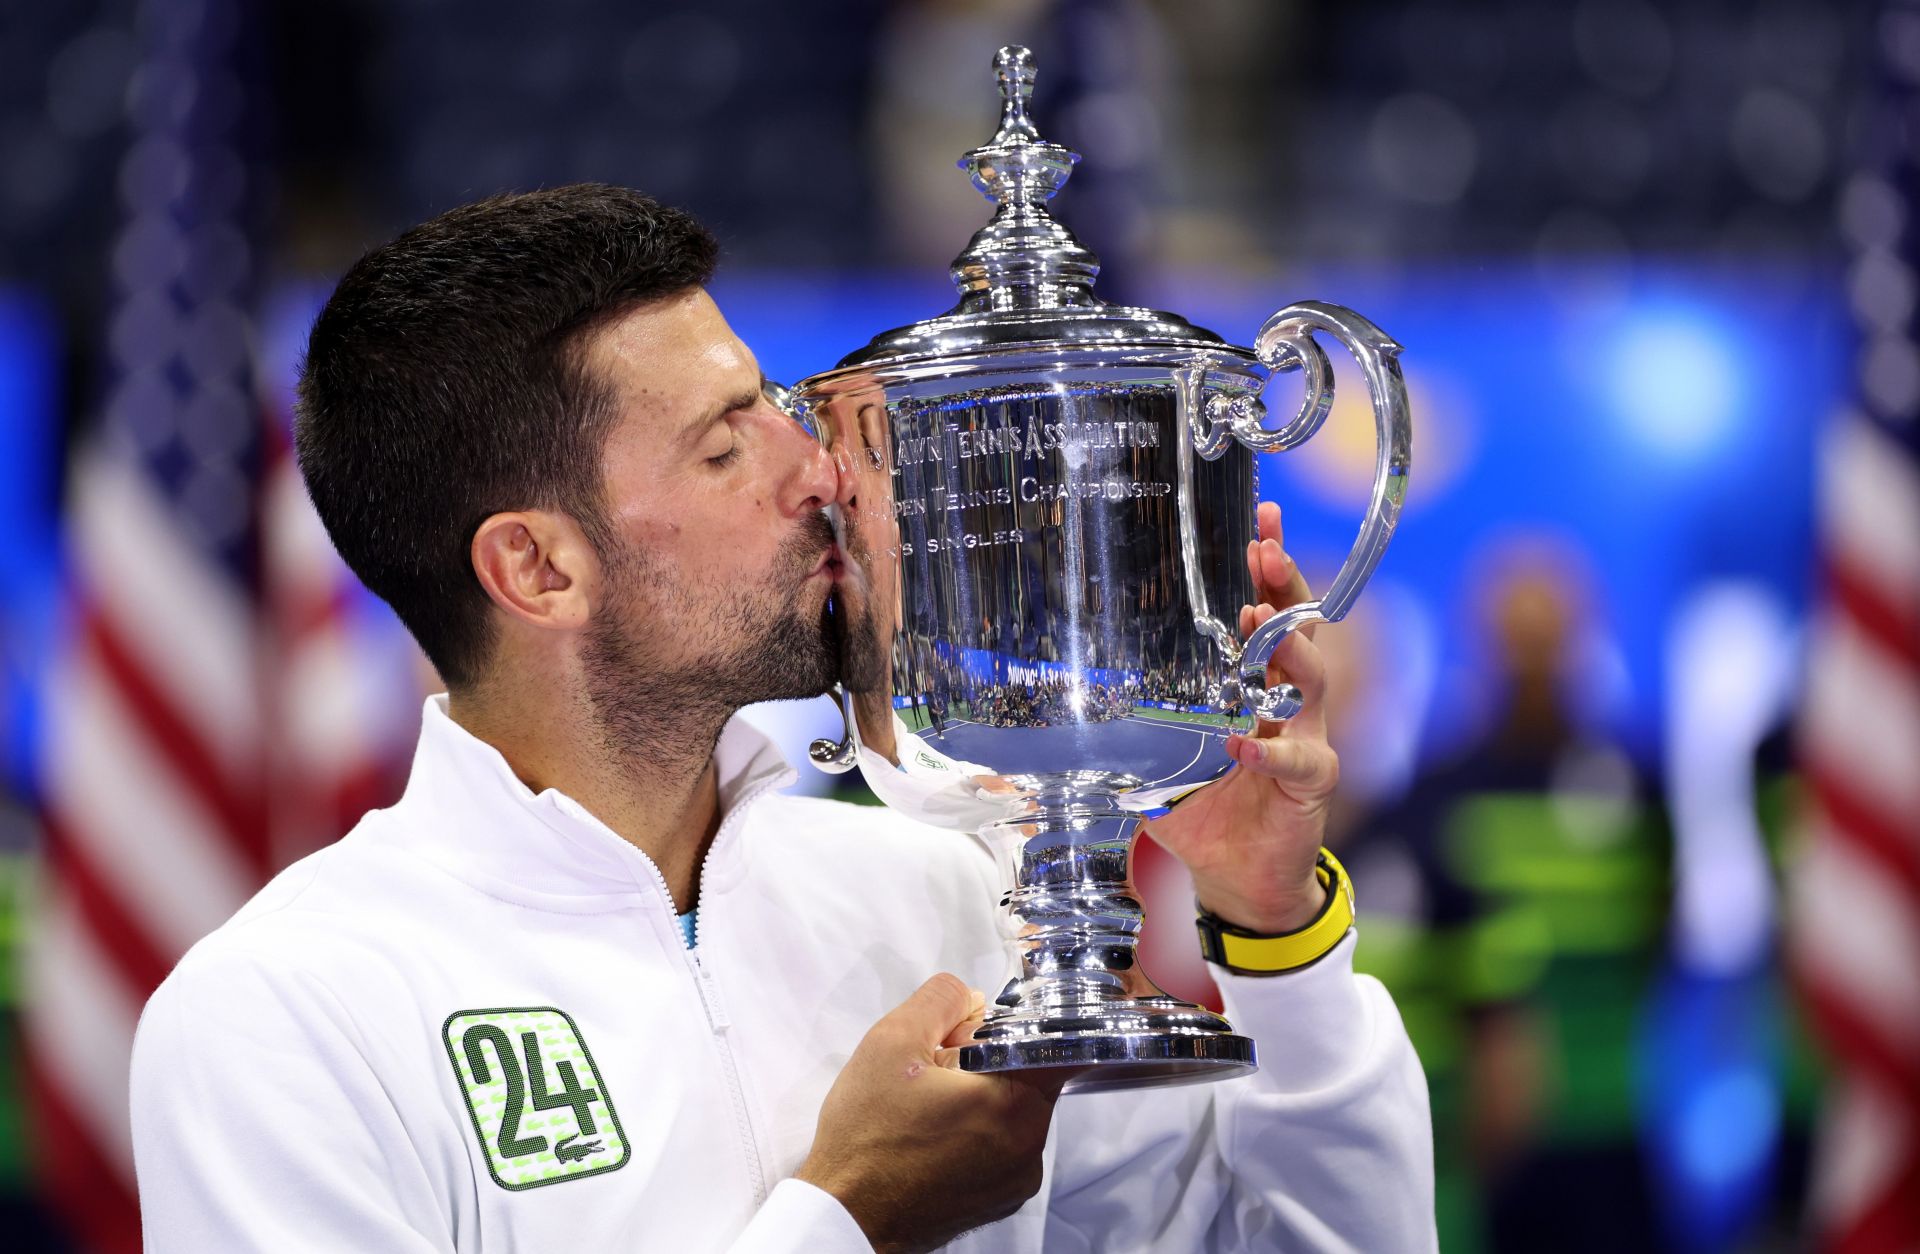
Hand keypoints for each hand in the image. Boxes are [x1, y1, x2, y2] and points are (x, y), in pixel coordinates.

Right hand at [795, 974, 1074, 1252]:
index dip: (1015, 1024)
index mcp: (1014, 1107)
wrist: (845, 1218)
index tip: (979, 1028)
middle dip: (989, 1060)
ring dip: (980, 1097)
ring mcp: (1016, 1182)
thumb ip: (940, 1000)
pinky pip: (1001, 1146)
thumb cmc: (866, 1138)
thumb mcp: (891, 1043)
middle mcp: (1029, 1150)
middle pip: (1030, 1077)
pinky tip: (931, 1133)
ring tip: (928, 1104)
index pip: (1053, 1044)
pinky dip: (976, 1131)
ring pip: (1013, 1112)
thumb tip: (972, 997)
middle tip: (937, 1065)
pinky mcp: (998, 1201)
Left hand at [1138, 502, 1337, 933]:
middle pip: (1300, 631)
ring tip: (1258, 618)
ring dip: (1289, 648)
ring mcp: (1306, 739)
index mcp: (1256, 687)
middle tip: (1264, 546)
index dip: (1267, 571)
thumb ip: (1123, 730)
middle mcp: (1287, 705)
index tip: (1258, 523)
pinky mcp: (1312, 784)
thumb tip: (1052, 704)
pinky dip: (1269, 750)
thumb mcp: (1155, 763)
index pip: (1269, 616)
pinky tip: (1242, 741)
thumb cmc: (1203, 813)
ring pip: (1312, 682)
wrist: (1239, 881)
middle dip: (1284, 586)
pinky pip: (1298, 760)